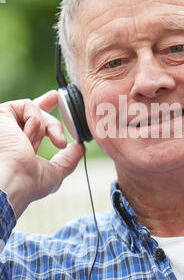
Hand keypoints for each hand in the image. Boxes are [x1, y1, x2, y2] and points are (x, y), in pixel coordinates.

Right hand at [0, 90, 83, 218]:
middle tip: (57, 96)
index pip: (34, 128)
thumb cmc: (28, 182)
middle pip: (31, 112)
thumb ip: (68, 159)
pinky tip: (26, 137)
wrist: (12, 179)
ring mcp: (6, 124)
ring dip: (46, 128)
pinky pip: (29, 106)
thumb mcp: (55, 172)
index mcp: (21, 149)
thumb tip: (80, 148)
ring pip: (37, 111)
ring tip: (35, 145)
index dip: (46, 117)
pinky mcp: (2, 113)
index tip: (56, 105)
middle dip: (45, 103)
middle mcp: (12, 135)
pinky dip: (34, 121)